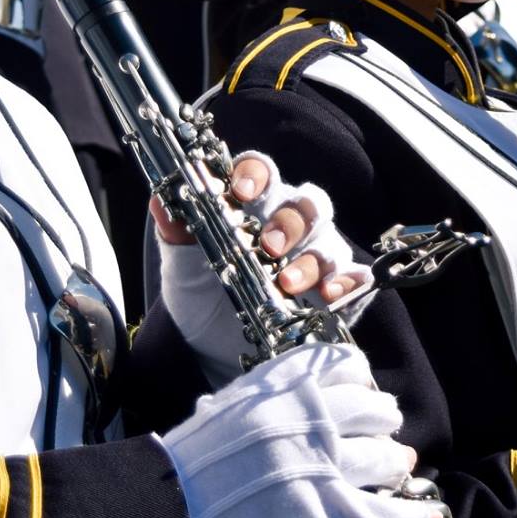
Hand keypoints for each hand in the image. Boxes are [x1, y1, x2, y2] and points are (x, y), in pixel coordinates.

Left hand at [156, 151, 375, 385]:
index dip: (256, 173)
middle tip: (269, 246)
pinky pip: (355, 278)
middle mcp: (292, 223)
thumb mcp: (181, 263)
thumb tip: (161, 200)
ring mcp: (318, 256)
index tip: (241, 190)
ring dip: (312, 259)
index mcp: (254, 204)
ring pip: (330, 241)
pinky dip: (348, 283)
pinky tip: (330, 296)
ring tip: (287, 283)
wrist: (210, 345)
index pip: (263, 172)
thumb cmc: (201, 291)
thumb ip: (176, 230)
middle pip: (307, 203)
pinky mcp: (337, 290)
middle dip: (291, 221)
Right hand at [158, 342, 434, 517]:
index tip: (360, 393)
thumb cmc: (186, 462)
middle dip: (383, 424)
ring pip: (386, 457)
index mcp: (285, 383)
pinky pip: (385, 514)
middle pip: (376, 409)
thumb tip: (283, 400)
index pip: (346, 364)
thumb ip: (263, 397)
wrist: (166, 508)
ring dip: (394, 467)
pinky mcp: (328, 511)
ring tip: (396, 471)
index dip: (360, 381)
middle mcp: (312, 414)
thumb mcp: (226, 406)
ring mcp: (324, 461)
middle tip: (382, 437)